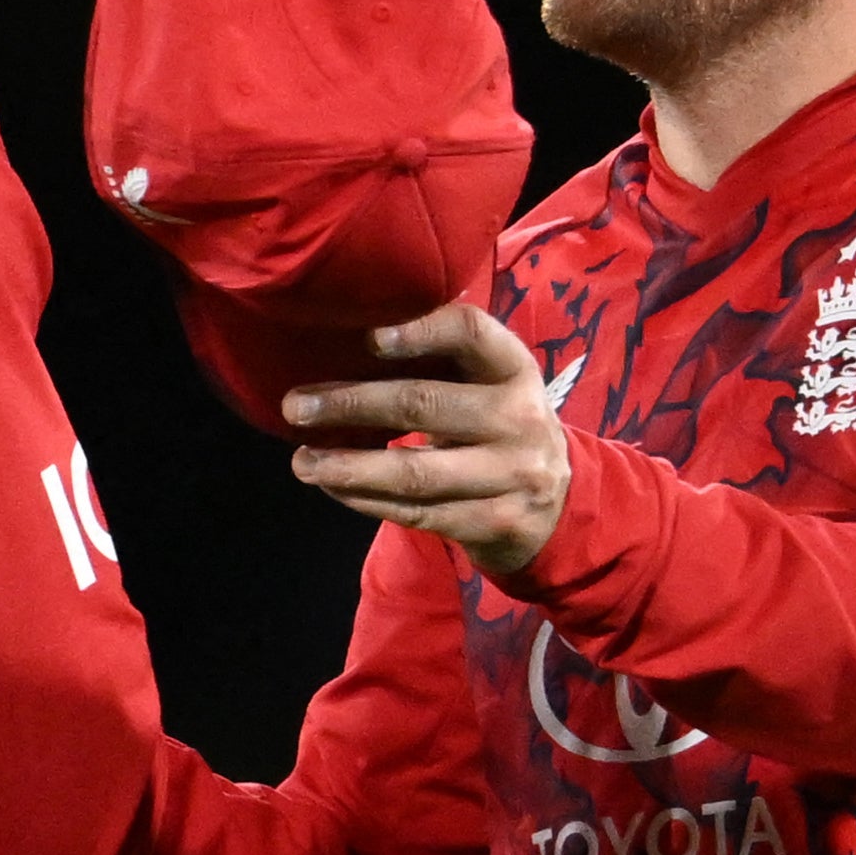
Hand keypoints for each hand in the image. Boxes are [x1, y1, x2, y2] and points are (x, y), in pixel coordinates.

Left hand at [283, 304, 572, 574]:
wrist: (558, 507)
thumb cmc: (500, 427)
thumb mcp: (493, 384)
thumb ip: (443, 359)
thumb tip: (347, 335)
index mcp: (515, 369)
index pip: (471, 332)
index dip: (420, 331)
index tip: (369, 338)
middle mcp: (520, 419)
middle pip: (425, 405)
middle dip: (353, 404)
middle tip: (297, 406)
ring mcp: (512, 476)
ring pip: (416, 472)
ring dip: (349, 468)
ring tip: (303, 462)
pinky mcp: (494, 523)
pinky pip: (419, 513)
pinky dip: (368, 501)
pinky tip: (334, 488)